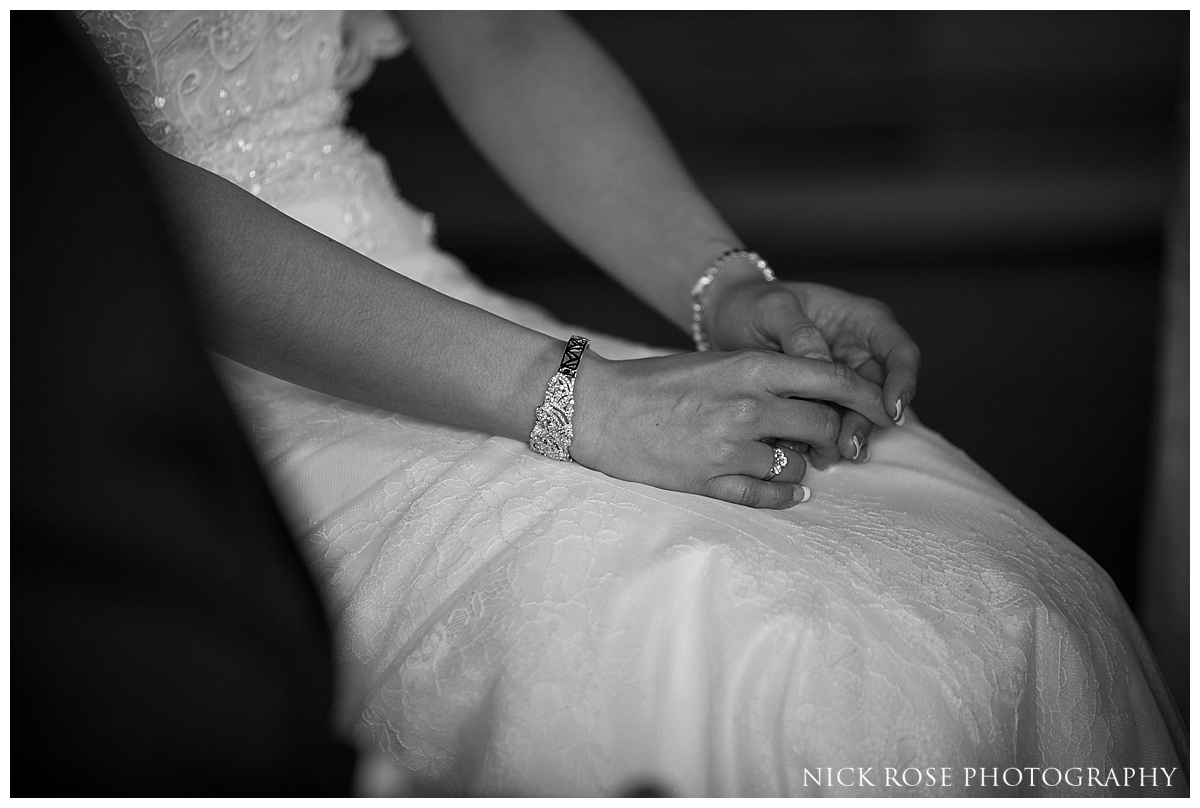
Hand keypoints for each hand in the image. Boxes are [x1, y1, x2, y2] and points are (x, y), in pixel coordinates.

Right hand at [570, 349, 893, 508]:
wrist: (598, 409)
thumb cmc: (656, 382)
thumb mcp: (718, 363)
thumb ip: (766, 376)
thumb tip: (818, 395)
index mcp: (750, 368)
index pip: (831, 378)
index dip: (867, 394)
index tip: (885, 405)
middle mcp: (746, 407)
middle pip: (825, 426)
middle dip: (833, 435)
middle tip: (826, 440)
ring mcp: (728, 447)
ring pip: (799, 467)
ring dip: (801, 467)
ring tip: (783, 459)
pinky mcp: (708, 480)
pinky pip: (766, 497)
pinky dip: (783, 497)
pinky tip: (786, 493)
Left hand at [704, 279, 920, 469]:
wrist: (728, 323)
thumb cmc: (753, 305)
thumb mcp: (772, 308)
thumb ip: (799, 332)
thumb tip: (821, 365)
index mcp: (863, 322)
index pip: (900, 351)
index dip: (903, 381)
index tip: (891, 409)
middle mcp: (860, 354)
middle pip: (881, 392)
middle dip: (867, 421)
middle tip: (848, 446)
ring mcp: (842, 382)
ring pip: (857, 415)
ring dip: (844, 437)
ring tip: (823, 456)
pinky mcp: (821, 404)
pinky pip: (827, 426)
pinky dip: (816, 440)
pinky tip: (800, 450)